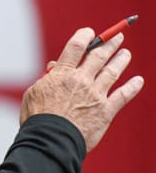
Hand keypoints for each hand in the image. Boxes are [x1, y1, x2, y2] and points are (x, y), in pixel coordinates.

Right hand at [20, 28, 143, 151]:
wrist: (51, 140)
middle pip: (99, 56)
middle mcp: (81, 81)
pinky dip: (132, 87)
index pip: (76, 47)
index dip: (85, 36)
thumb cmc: (37, 118)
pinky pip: (123, 96)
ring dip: (121, 60)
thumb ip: (46, 79)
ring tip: (126, 53)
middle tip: (117, 36)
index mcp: (62, 74)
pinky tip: (139, 80)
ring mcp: (96, 95)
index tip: (90, 32)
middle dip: (109, 43)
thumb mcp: (33, 93)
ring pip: (112, 72)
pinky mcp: (105, 111)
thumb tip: (55, 67)